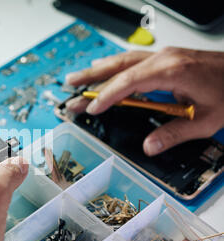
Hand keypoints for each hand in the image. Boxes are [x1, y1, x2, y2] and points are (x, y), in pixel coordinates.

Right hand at [65, 48, 223, 155]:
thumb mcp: (207, 119)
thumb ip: (175, 133)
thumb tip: (149, 146)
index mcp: (172, 72)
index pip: (128, 82)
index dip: (106, 96)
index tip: (91, 109)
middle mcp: (165, 59)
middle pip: (119, 66)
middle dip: (92, 77)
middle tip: (70, 85)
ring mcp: (165, 56)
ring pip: (124, 60)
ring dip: (99, 69)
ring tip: (78, 78)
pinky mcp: (167, 58)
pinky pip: (134, 59)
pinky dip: (115, 65)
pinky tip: (105, 68)